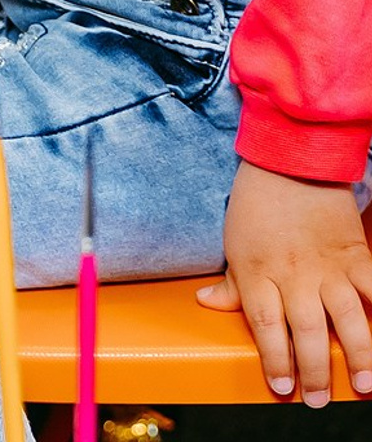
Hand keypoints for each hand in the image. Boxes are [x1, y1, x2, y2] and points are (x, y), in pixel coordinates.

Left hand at [198, 161, 371, 405]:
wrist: (289, 163)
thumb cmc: (256, 206)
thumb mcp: (234, 243)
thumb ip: (231, 282)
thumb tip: (207, 303)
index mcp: (258, 272)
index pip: (264, 325)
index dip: (274, 359)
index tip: (281, 387)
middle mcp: (293, 274)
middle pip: (305, 331)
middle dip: (313, 371)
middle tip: (318, 400)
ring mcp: (328, 266)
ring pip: (347, 320)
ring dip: (358, 356)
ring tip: (362, 384)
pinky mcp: (356, 256)